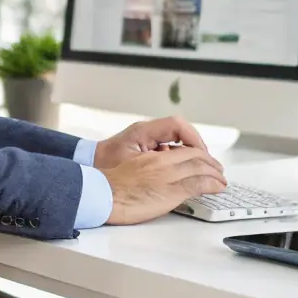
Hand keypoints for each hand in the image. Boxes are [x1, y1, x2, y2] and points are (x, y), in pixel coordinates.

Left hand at [93, 116, 209, 170]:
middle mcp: (146, 132)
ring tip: (201, 168)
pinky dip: (179, 156)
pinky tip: (183, 170)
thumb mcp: (133, 165)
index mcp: (144, 132)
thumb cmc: (104, 166)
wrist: (87, 171)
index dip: (194, 139)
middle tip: (209, 165)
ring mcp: (145, 139)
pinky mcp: (144, 148)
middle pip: (181, 131)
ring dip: (190, 152)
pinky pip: (168, 147)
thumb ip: (159, 161)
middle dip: (197, 147)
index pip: (177, 125)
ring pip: (176, 140)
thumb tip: (182, 164)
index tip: (202, 155)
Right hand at [101, 145, 226, 224]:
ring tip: (221, 179)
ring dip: (215, 173)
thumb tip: (160, 172)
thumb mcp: (131, 167)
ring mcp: (168, 176)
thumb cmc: (111, 186)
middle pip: (195, 156)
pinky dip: (212, 184)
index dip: (199, 153)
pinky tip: (218, 187)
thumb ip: (148, 166)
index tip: (204, 159)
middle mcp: (162, 162)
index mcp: (152, 155)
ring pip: (200, 168)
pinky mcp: (171, 192)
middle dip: (210, 162)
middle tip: (217, 170)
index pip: (184, 149)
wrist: (102, 196)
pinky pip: (198, 184)